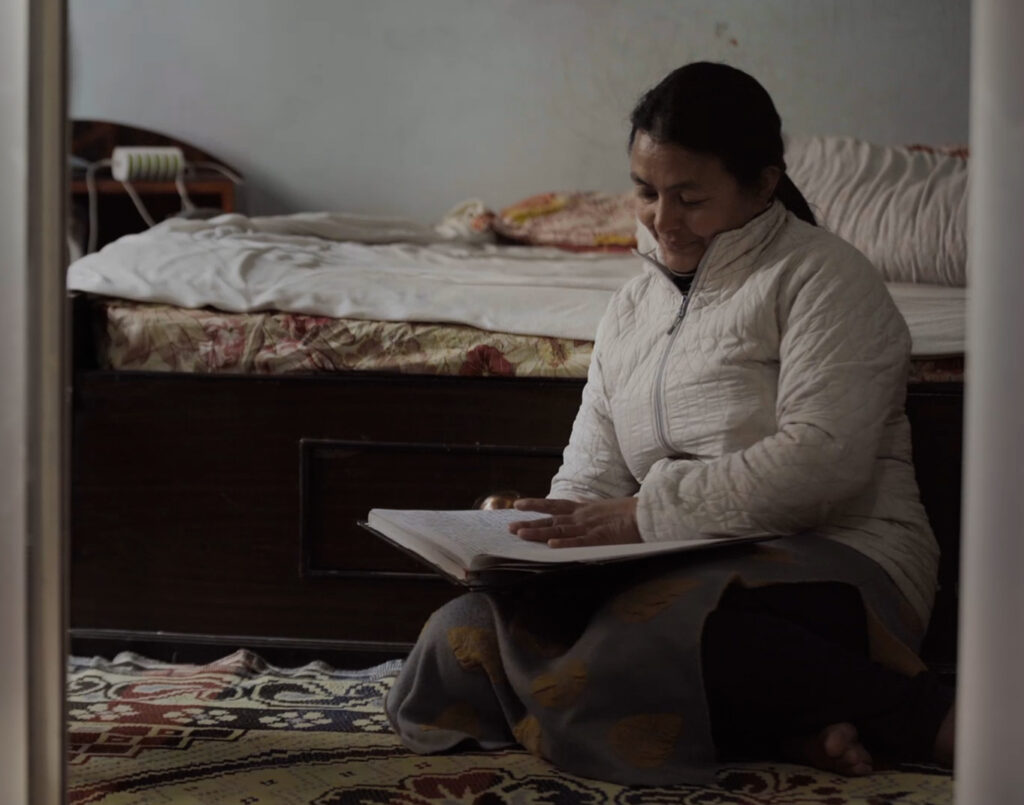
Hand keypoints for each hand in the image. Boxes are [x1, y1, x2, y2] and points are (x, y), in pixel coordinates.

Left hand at [508, 497, 640, 547]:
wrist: (648, 514)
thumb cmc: (631, 513)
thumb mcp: (606, 509)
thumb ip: (592, 514)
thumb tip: (583, 518)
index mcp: (584, 509)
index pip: (555, 505)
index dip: (536, 504)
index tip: (519, 504)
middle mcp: (582, 516)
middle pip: (551, 519)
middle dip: (530, 523)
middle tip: (510, 527)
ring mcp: (590, 527)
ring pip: (559, 530)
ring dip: (539, 532)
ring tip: (521, 534)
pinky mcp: (600, 538)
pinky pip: (579, 542)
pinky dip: (565, 543)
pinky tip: (551, 546)